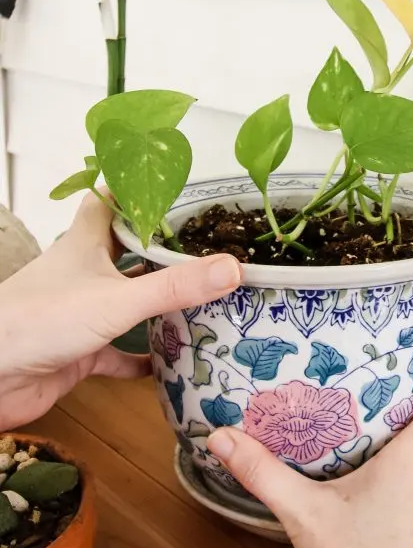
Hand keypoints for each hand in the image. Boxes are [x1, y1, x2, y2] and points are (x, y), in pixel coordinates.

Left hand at [0, 194, 241, 428]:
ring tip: (202, 299)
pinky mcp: (79, 350)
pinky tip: (171, 362)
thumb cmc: (42, 320)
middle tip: (203, 245)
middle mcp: (83, 273)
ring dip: (157, 304)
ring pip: (125, 301)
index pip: (109, 202)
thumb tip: (234, 267)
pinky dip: (143, 357)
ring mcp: (80, 312)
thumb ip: (176, 286)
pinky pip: (118, 352)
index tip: (172, 185)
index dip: (136, 190)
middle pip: (124, 251)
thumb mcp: (118, 299)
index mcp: (85, 244)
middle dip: (160, 249)